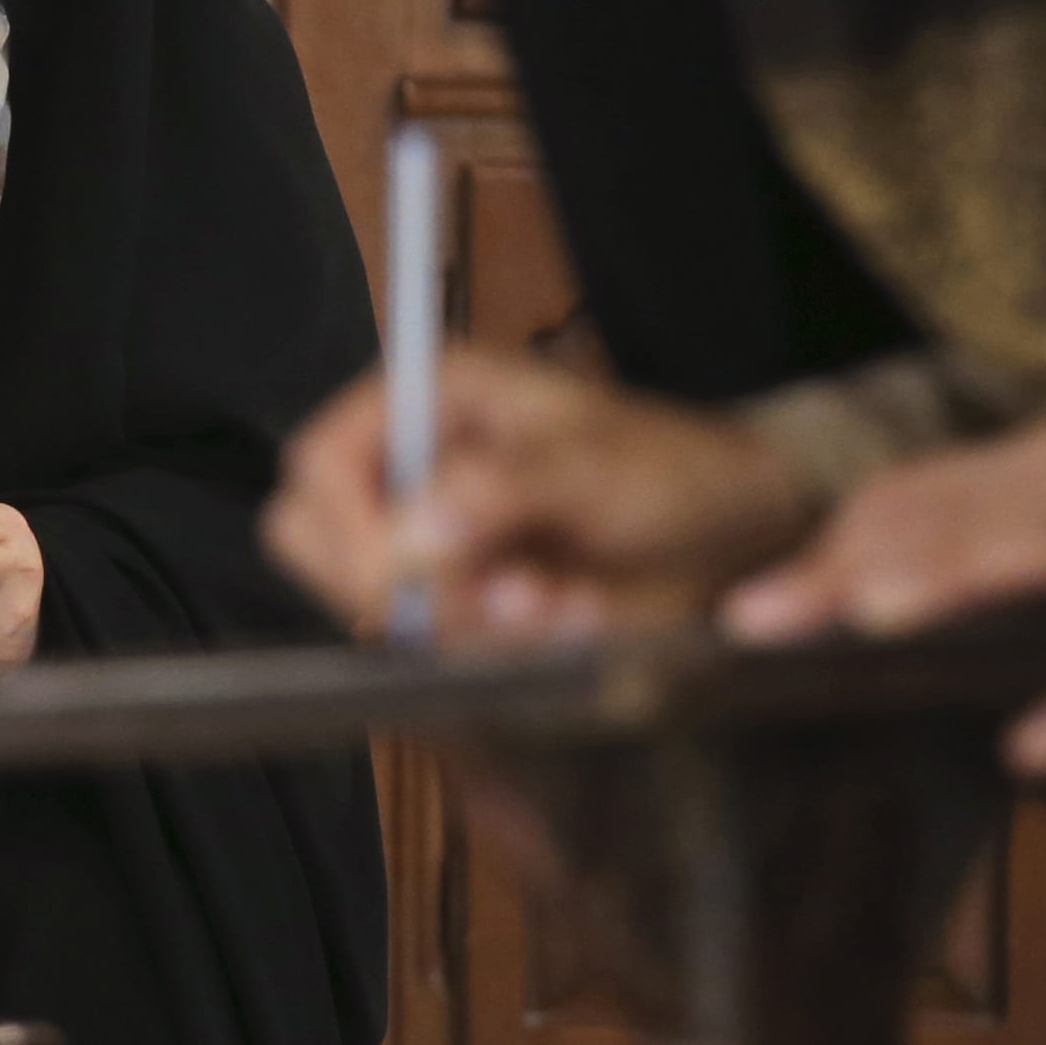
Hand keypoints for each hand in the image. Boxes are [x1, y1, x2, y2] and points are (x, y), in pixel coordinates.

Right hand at [267, 353, 818, 645]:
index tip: (407, 582)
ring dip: (464, 624)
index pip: (318, 463)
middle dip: (399, 588)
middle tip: (499, 593)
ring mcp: (429, 536)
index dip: (348, 530)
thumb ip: (501, 489)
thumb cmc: (672, 468)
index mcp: (428, 395)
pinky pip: (430, 645)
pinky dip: (493, 648)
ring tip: (558, 600)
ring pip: (373, 606)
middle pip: (315, 538)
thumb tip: (412, 533)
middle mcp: (412, 463)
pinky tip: (563, 618)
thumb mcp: (597, 465)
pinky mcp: (456, 598)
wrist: (730, 528)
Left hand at [719, 416, 1045, 778]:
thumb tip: (876, 581)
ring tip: (872, 623)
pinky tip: (1030, 749)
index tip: (741, 600)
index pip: (918, 491)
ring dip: (957, 580)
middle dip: (851, 566)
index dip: (827, 543)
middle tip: (755, 620)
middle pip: (956, 514)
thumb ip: (1004, 527)